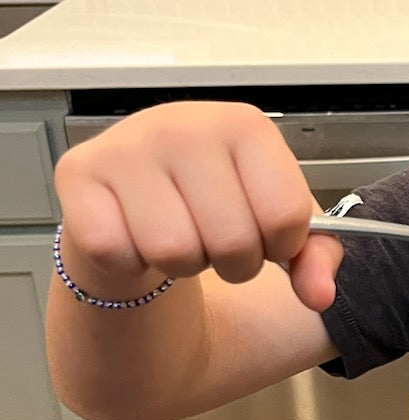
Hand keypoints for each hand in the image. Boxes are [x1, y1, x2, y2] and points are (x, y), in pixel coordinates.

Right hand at [54, 101, 343, 312]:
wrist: (137, 190)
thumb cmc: (214, 199)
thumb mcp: (274, 219)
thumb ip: (314, 255)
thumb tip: (320, 296)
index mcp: (244, 125)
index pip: (286, 215)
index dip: (282, 246)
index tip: (266, 236)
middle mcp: (184, 123)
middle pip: (232, 241)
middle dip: (234, 264)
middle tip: (217, 243)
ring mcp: (127, 145)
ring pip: (174, 252)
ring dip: (183, 265)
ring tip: (179, 237)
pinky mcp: (78, 173)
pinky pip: (118, 252)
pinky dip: (131, 262)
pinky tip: (136, 235)